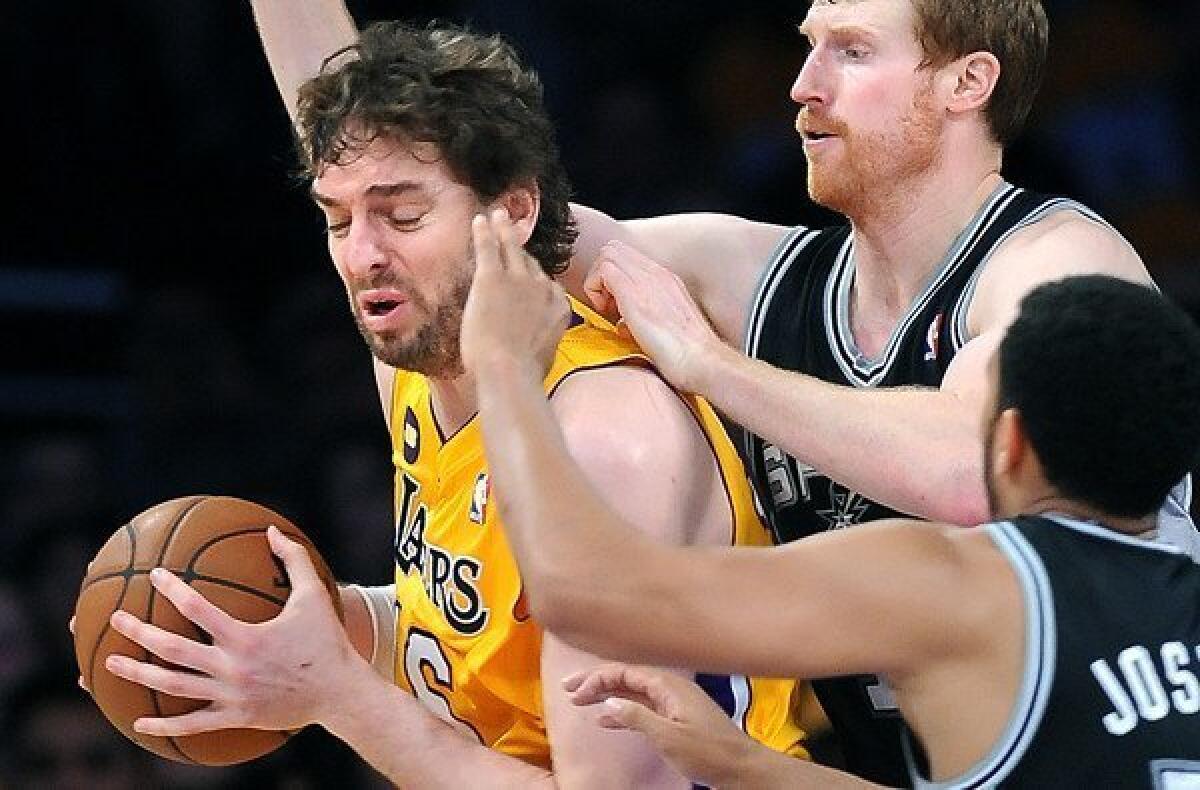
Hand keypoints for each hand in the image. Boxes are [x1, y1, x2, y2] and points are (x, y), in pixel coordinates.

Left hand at [104, 526, 365, 736]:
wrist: (340, 693)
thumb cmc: (327, 641)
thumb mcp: (315, 596)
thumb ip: (293, 560)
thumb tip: (272, 530)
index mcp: (246, 636)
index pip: (198, 609)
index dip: (173, 589)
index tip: (155, 576)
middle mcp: (232, 667)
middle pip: (173, 650)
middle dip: (140, 632)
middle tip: (117, 619)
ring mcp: (231, 696)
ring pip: (174, 686)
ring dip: (139, 674)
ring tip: (110, 663)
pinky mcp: (235, 717)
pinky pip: (192, 724)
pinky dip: (164, 725)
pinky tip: (140, 722)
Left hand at [462, 209, 569, 381]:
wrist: (509, 372)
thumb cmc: (523, 375)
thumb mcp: (544, 356)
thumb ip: (542, 342)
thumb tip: (535, 350)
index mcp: (558, 307)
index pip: (546, 284)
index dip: (533, 278)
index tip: (526, 273)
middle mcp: (543, 288)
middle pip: (530, 264)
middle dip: (519, 252)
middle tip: (511, 234)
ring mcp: (519, 280)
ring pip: (512, 247)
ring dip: (504, 230)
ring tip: (498, 216)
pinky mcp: (492, 278)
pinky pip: (489, 247)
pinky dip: (485, 232)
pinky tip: (480, 220)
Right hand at [564, 663, 760, 788]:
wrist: (741, 767)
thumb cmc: (709, 751)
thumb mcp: (669, 736)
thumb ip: (637, 717)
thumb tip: (608, 702)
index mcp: (668, 686)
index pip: (625, 672)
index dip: (597, 679)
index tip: (575, 692)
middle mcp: (669, 688)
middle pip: (626, 677)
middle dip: (597, 682)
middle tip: (569, 689)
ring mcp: (673, 702)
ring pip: (632, 692)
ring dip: (606, 696)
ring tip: (580, 703)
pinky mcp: (675, 717)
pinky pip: (642, 707)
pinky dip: (622, 712)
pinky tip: (605, 721)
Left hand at [585, 242, 721, 393]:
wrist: (700, 359)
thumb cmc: (687, 352)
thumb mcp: (666, 326)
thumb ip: (645, 317)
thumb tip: (622, 324)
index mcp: (665, 279)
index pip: (627, 257)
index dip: (613, 278)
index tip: (614, 305)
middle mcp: (657, 274)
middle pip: (614, 249)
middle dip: (602, 275)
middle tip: (608, 304)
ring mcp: (646, 280)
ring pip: (607, 255)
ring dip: (599, 281)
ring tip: (609, 309)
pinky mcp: (634, 294)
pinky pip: (604, 270)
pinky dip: (596, 289)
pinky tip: (609, 313)